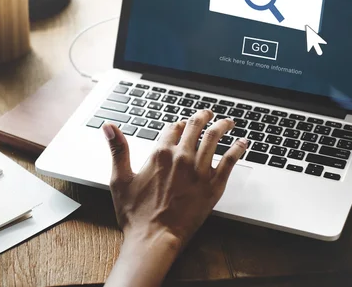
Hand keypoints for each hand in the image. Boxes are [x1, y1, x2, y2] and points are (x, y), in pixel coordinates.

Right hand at [103, 110, 247, 286]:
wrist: (154, 238)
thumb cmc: (135, 214)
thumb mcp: (120, 179)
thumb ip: (118, 149)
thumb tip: (108, 126)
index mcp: (160, 154)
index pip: (172, 128)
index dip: (177, 124)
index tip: (180, 124)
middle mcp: (181, 157)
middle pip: (195, 127)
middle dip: (202, 117)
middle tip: (207, 114)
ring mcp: (199, 171)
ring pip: (214, 138)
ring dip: (222, 126)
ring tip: (227, 122)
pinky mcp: (213, 185)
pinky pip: (230, 161)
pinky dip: (238, 148)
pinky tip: (243, 143)